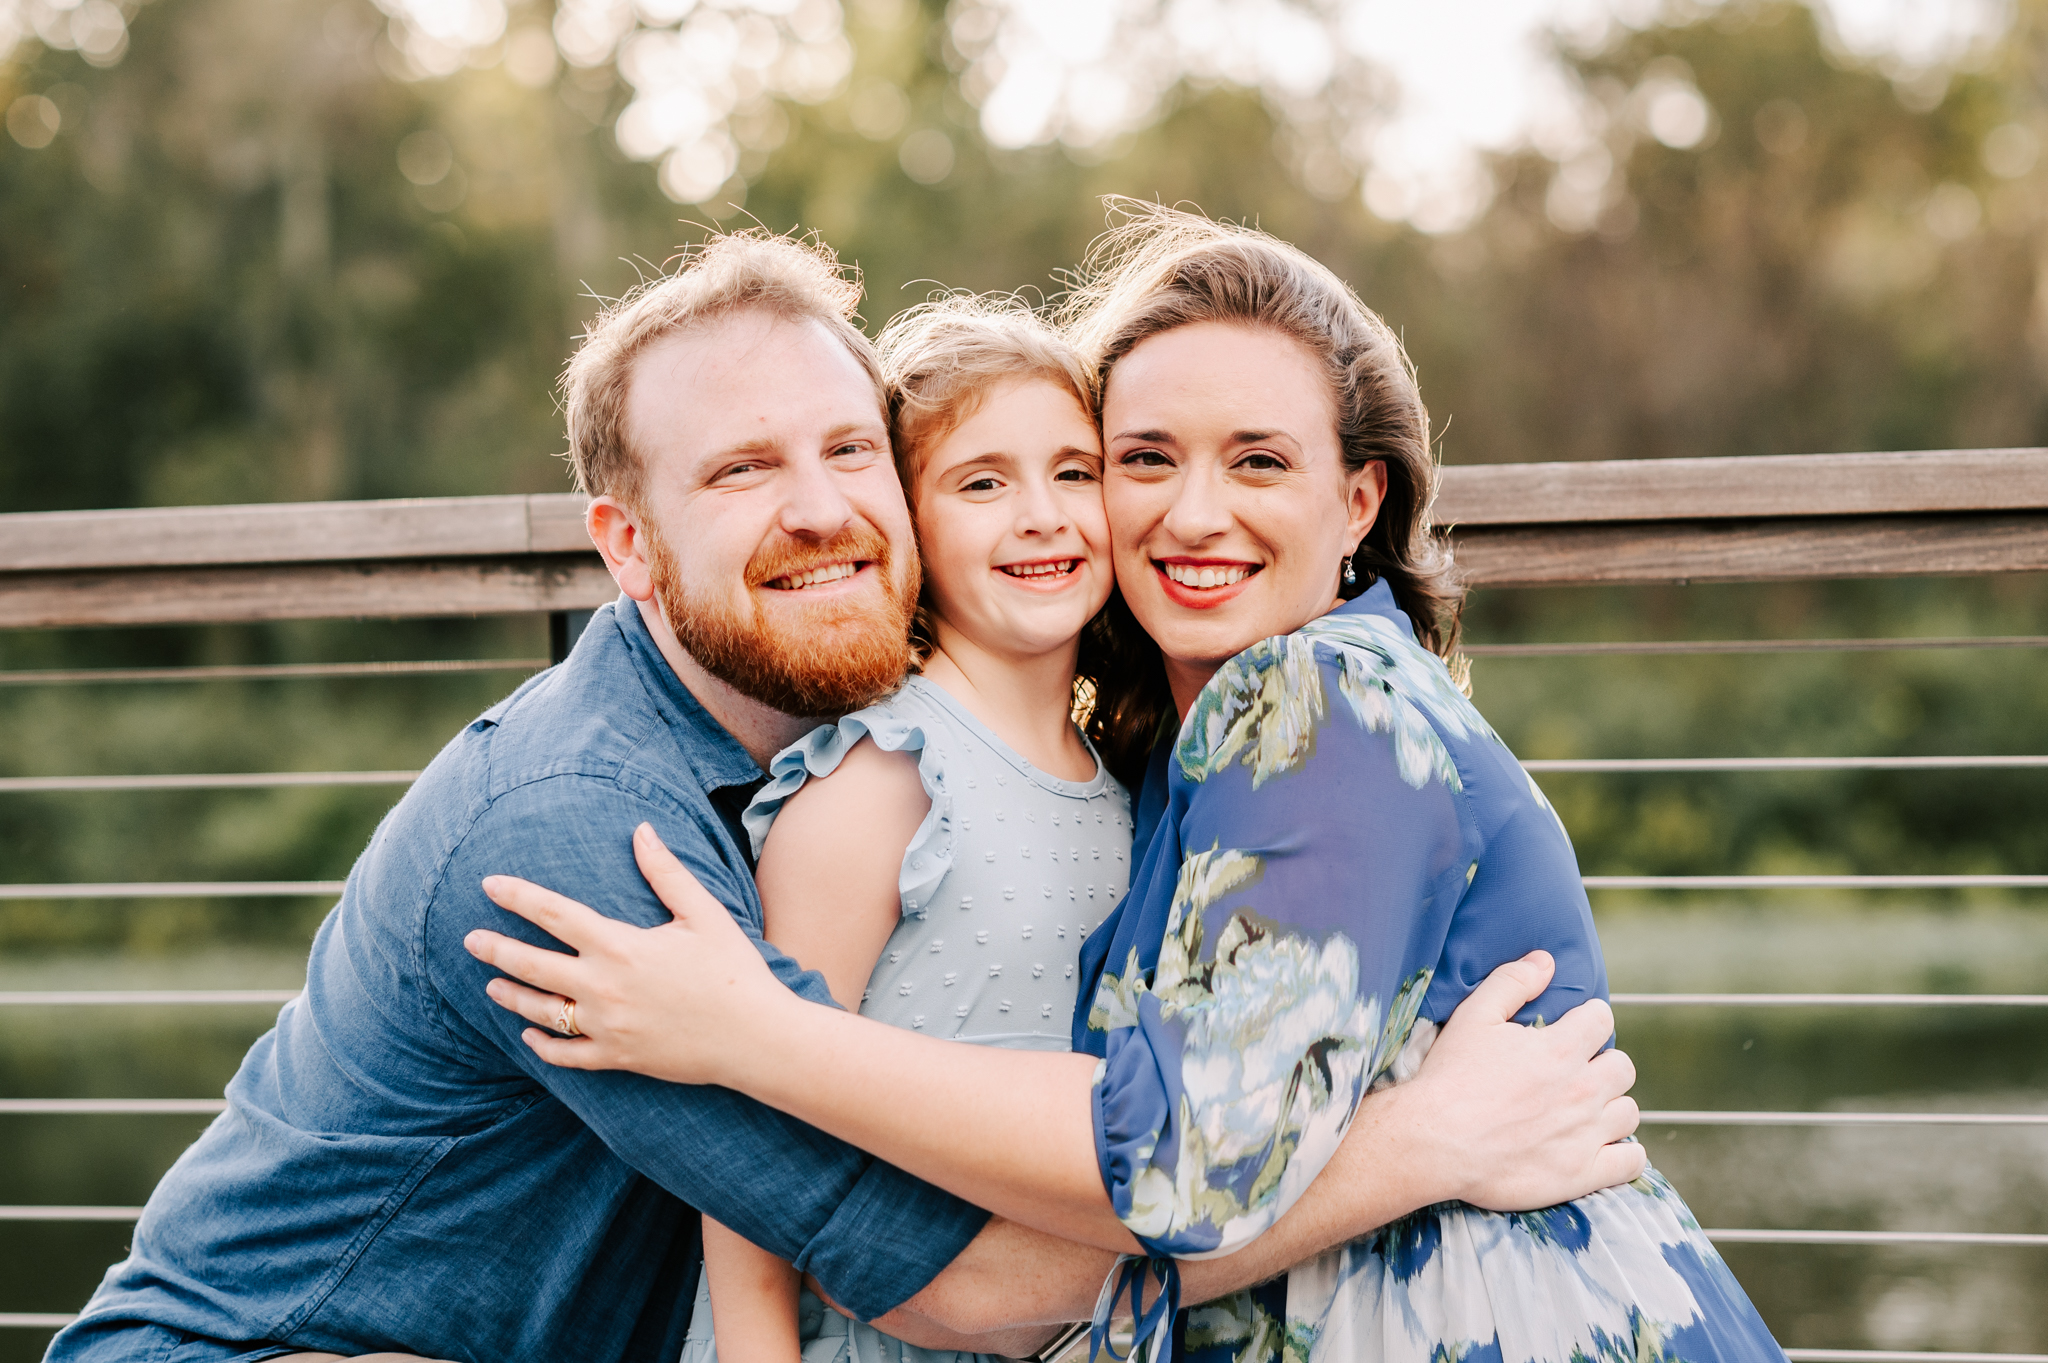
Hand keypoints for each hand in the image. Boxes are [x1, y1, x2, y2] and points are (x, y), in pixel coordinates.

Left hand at [462, 822, 790, 1084]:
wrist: (755, 1038)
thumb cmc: (734, 970)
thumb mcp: (704, 913)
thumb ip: (666, 872)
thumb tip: (641, 830)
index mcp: (620, 946)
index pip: (554, 914)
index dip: (517, 896)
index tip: (489, 885)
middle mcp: (603, 987)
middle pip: (532, 964)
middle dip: (496, 949)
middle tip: (471, 940)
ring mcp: (606, 1026)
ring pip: (542, 1011)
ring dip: (512, 996)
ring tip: (491, 984)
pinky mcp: (617, 1058)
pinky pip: (566, 1055)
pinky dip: (543, 1046)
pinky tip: (530, 1036)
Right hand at [1380, 951, 1643, 1211]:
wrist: (1435, 1142)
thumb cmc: (1450, 1077)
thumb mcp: (1473, 1016)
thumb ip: (1512, 982)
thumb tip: (1546, 961)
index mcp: (1560, 1048)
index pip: (1601, 1020)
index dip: (1586, 1020)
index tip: (1571, 1030)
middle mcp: (1582, 1089)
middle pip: (1622, 1067)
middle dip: (1603, 1063)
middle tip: (1575, 1073)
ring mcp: (1586, 1134)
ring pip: (1629, 1111)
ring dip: (1611, 1106)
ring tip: (1585, 1110)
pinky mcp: (1582, 1173)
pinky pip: (1631, 1162)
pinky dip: (1624, 1154)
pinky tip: (1603, 1147)